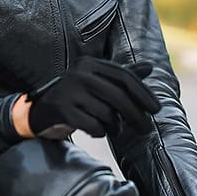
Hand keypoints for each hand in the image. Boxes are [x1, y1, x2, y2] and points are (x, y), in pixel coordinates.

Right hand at [25, 57, 158, 139]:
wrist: (40, 110)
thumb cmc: (76, 96)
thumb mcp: (98, 82)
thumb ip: (122, 75)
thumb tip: (149, 66)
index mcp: (90, 63)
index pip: (124, 76)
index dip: (143, 93)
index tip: (156, 109)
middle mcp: (79, 73)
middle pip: (118, 95)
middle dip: (136, 114)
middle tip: (146, 129)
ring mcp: (69, 91)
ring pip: (106, 113)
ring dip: (115, 126)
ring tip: (114, 129)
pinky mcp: (61, 109)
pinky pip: (92, 125)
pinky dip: (99, 131)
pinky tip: (97, 131)